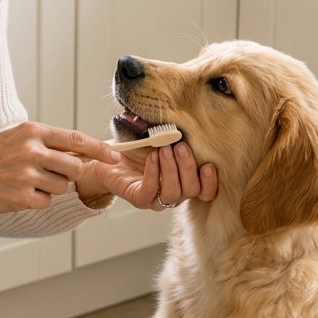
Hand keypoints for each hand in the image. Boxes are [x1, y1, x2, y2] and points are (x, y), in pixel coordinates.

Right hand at [0, 122, 121, 221]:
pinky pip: (46, 202)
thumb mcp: (14, 137)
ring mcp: (27, 175)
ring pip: (61, 187)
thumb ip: (45, 141)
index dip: (100, 150)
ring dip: (49, 188)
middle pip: (74, 167)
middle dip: (69, 174)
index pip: (76, 140)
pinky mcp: (22, 198)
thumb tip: (80, 150)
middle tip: (50, 173)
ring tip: (24, 181)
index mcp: (32, 132)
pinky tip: (17, 192)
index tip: (115, 157)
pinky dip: (36, 200)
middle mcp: (31, 151)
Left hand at [75, 141, 217, 211]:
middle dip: (188, 167)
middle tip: (180, 146)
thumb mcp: (157, 138)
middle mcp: (172, 193)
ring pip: (174, 194)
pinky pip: (150, 191)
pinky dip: (153, 173)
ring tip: (164, 149)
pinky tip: (152, 157)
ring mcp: (155, 199)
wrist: (106, 157)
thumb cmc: (135, 148)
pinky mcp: (138, 198)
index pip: (205, 192)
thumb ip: (172, 134)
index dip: (210, 182)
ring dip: (171, 170)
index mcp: (182, 181)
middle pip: (192, 190)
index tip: (210, 165)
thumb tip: (185, 118)